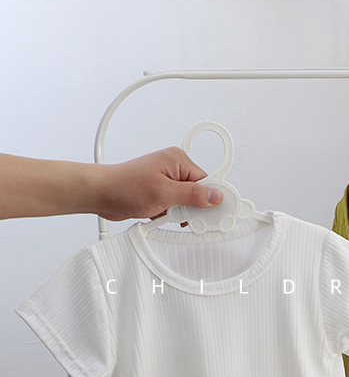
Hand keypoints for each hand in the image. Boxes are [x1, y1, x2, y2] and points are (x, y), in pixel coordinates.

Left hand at [95, 147, 222, 220]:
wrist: (100, 194)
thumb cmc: (124, 187)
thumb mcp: (164, 193)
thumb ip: (193, 195)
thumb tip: (216, 196)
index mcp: (178, 160)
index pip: (207, 181)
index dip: (213, 199)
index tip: (220, 215)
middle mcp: (174, 168)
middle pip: (199, 192)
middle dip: (193, 208)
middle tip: (185, 216)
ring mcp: (167, 180)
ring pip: (188, 201)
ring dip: (180, 212)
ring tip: (165, 213)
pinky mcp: (161, 191)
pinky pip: (176, 205)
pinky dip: (172, 214)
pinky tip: (162, 215)